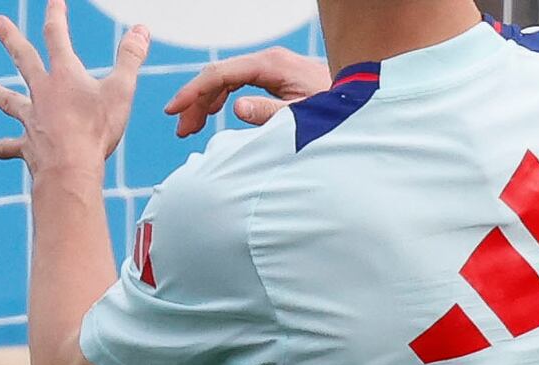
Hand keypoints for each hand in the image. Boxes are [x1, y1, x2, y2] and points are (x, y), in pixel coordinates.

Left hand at [0, 10, 149, 170]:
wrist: (70, 166)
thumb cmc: (97, 129)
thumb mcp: (121, 90)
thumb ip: (130, 58)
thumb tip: (141, 30)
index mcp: (65, 76)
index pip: (57, 36)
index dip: (56, 16)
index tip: (54, 1)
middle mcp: (42, 92)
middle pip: (24, 59)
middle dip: (11, 38)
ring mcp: (32, 118)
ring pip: (7, 101)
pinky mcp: (28, 145)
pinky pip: (7, 146)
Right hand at [157, 43, 326, 135]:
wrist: (363, 102)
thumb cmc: (338, 112)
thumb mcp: (304, 117)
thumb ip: (271, 114)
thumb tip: (236, 109)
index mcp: (270, 65)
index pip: (220, 74)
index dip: (194, 93)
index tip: (174, 111)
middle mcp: (268, 61)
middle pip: (219, 76)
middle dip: (196, 101)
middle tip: (182, 129)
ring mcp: (271, 68)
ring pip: (227, 81)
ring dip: (207, 102)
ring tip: (190, 128)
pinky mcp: (275, 77)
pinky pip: (239, 84)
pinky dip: (223, 99)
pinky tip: (212, 115)